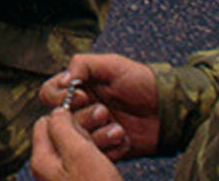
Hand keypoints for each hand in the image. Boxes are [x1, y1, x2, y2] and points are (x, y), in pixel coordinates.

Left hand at [31, 110, 124, 180]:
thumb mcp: (79, 154)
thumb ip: (62, 128)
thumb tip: (55, 111)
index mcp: (43, 161)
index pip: (44, 123)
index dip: (64, 115)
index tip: (85, 114)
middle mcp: (51, 171)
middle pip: (63, 134)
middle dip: (86, 128)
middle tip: (106, 122)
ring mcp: (68, 180)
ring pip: (80, 148)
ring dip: (99, 140)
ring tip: (117, 138)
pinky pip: (92, 163)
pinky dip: (104, 156)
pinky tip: (118, 152)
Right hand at [39, 55, 160, 161]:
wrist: (169, 110)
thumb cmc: (141, 81)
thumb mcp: (112, 64)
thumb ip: (84, 64)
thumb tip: (64, 79)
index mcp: (78, 88)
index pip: (50, 93)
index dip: (59, 96)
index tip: (81, 95)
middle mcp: (82, 110)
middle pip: (61, 119)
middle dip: (82, 117)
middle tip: (103, 111)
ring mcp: (94, 131)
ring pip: (77, 139)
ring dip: (96, 134)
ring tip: (117, 127)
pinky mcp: (108, 150)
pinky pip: (97, 155)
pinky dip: (109, 148)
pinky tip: (123, 137)